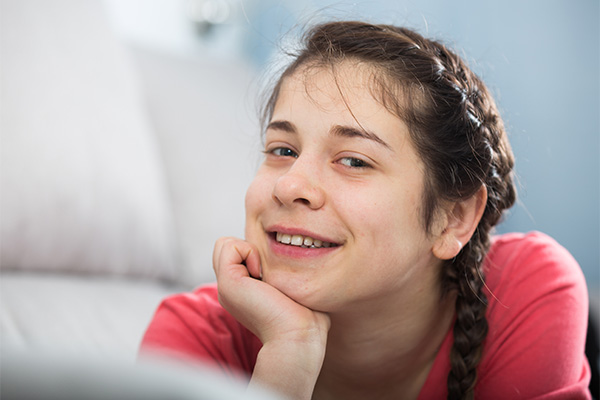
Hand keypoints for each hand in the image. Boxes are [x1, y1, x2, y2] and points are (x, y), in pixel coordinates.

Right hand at [213, 237, 329, 398]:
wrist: (297, 337)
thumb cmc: (305, 317)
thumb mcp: (292, 289)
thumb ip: (284, 273)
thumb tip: (301, 253)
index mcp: (241, 292)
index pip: (235, 254)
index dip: (255, 253)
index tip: (273, 276)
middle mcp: (230, 290)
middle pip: (227, 247)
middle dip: (248, 248)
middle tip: (266, 271)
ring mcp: (225, 287)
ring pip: (224, 243)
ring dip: (248, 249)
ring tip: (263, 273)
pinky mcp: (228, 283)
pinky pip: (228, 245)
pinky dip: (249, 251)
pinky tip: (261, 273)